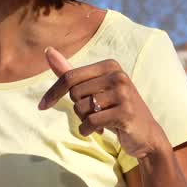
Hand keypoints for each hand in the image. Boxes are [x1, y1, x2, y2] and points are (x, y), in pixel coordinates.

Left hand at [38, 47, 170, 160]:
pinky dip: (88, 130)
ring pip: (81, 108)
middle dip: (78, 108)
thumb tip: (48, 51)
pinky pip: (91, 121)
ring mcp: (123, 93)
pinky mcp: (125, 112)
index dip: (53, 93)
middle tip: (94, 113)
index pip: (69, 77)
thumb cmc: (114, 109)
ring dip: (85, 120)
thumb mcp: (93, 89)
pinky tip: (100, 130)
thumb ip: (69, 72)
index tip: (41, 106)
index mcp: (109, 65)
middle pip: (74, 93)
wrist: (145, 134)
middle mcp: (118, 75)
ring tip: (101, 120)